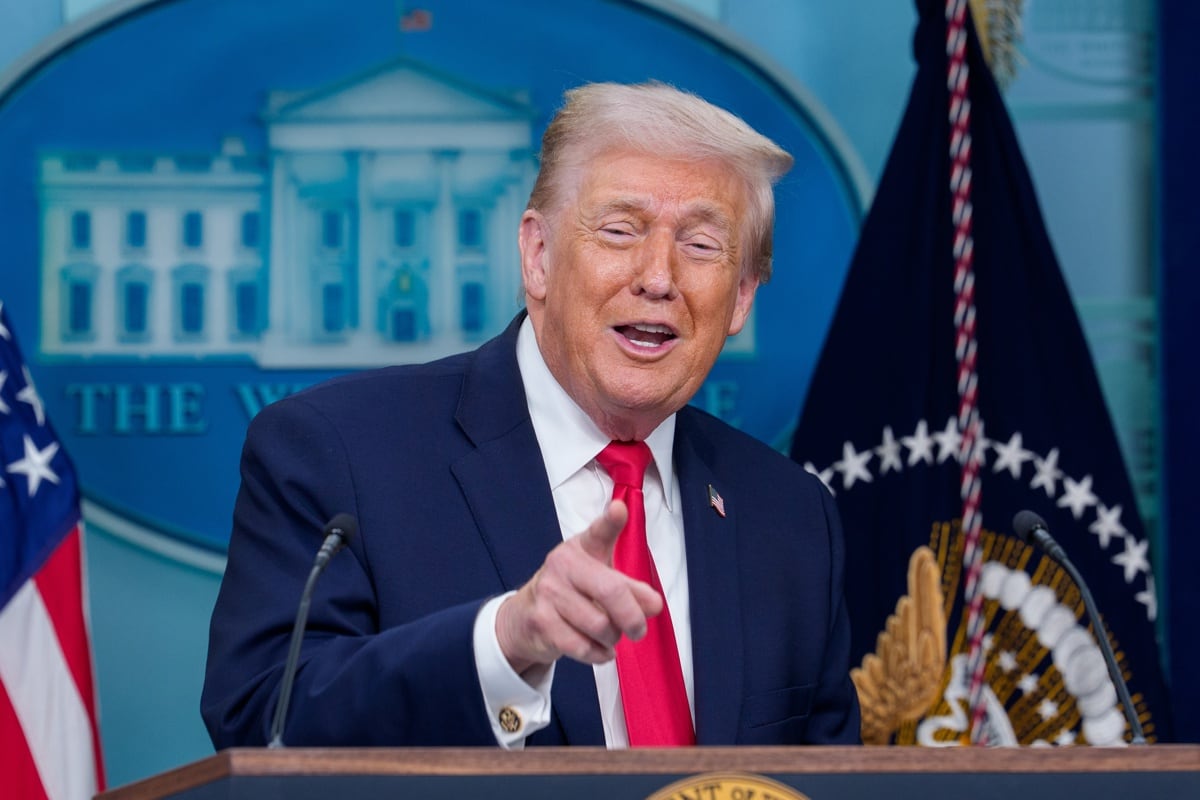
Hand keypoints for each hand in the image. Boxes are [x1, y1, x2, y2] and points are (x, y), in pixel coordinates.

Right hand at [495, 500, 662, 677]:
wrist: (525, 617)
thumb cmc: (572, 593)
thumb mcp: (599, 579)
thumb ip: (631, 588)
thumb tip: (653, 605)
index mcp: (581, 548)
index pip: (598, 532)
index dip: (610, 520)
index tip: (619, 509)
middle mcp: (562, 565)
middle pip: (611, 592)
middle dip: (633, 617)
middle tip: (638, 630)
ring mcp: (549, 593)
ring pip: (600, 625)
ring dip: (613, 638)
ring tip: (610, 636)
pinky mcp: (542, 622)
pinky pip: (583, 647)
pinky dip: (599, 654)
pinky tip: (599, 649)